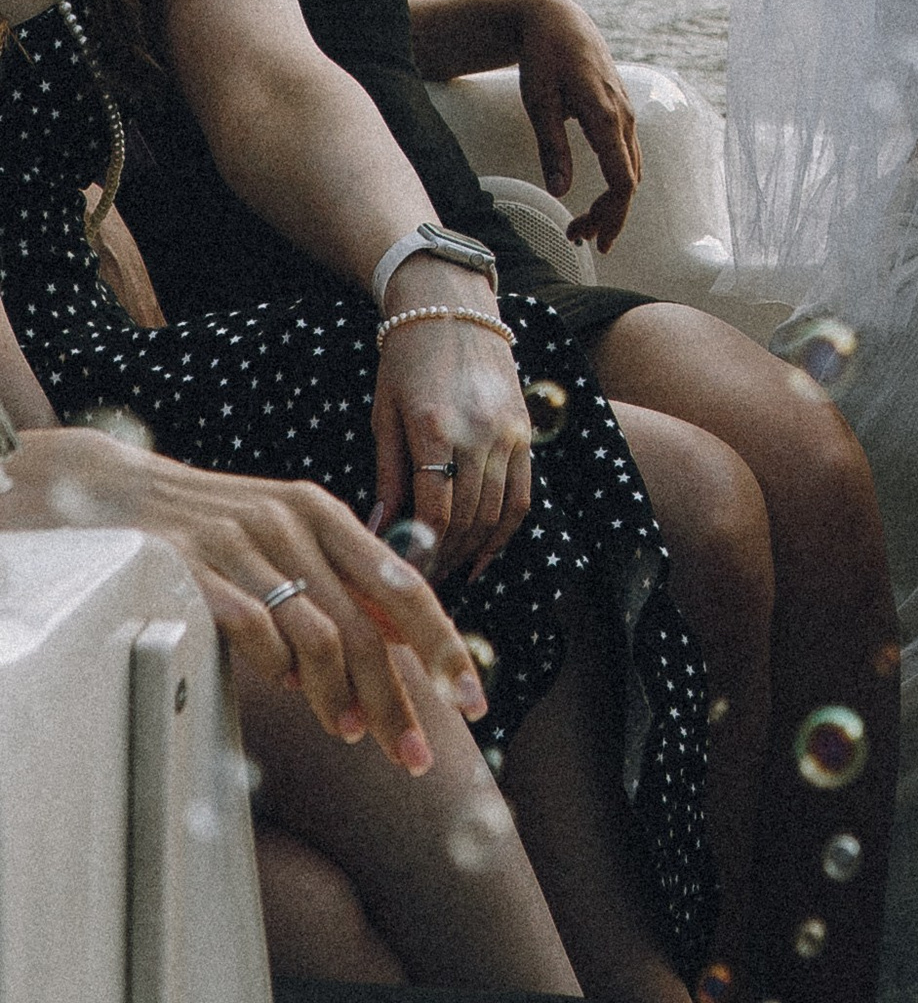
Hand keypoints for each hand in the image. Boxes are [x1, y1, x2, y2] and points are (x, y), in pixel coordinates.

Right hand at [7, 432, 484, 770]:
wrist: (116, 492)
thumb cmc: (209, 524)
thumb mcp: (282, 533)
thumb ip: (336, 577)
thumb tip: (398, 642)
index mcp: (322, 514)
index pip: (404, 586)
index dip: (443, 646)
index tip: (472, 698)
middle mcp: (293, 524)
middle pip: (370, 623)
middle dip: (401, 696)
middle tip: (416, 755)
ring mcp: (245, 548)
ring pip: (319, 633)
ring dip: (342, 694)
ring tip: (352, 733)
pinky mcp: (198, 574)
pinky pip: (256, 630)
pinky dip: (279, 668)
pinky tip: (287, 693)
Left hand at [369, 276, 534, 584]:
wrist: (451, 305)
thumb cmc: (406, 359)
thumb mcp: (385, 414)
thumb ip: (387, 477)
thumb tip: (377, 535)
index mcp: (435, 425)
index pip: (433, 512)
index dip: (419, 555)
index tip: (401, 580)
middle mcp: (478, 430)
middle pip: (467, 519)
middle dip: (443, 560)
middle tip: (419, 588)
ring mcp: (508, 430)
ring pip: (496, 512)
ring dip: (471, 551)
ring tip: (445, 573)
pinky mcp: (524, 429)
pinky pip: (522, 494)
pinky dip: (506, 532)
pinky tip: (484, 557)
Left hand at [515, 0, 639, 250]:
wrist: (557, 18)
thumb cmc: (544, 57)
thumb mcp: (539, 102)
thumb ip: (552, 147)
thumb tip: (560, 191)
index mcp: (605, 116)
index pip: (622, 179)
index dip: (613, 215)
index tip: (595, 242)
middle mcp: (624, 115)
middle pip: (630, 180)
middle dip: (608, 215)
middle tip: (576, 236)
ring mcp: (627, 111)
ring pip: (631, 168)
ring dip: (612, 200)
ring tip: (581, 223)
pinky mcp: (621, 109)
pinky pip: (628, 153)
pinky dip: (616, 179)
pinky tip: (596, 191)